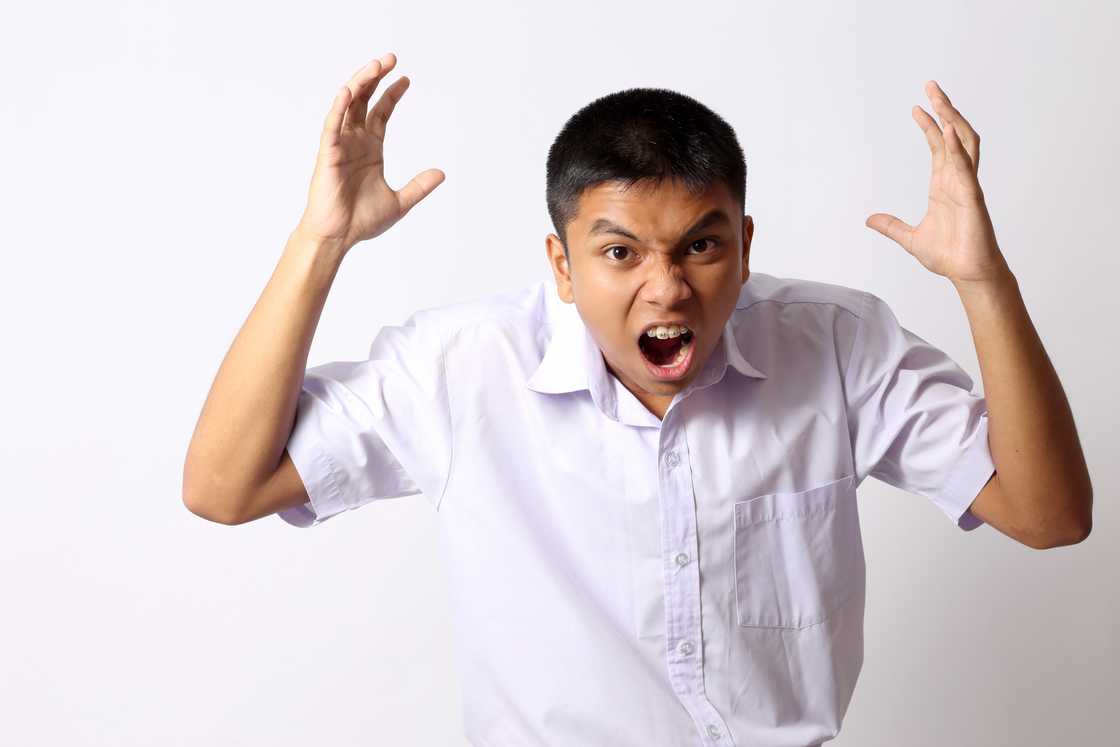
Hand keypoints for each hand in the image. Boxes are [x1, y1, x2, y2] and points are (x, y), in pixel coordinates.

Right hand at [296, 52, 444, 250]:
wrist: (339, 237)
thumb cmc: (361, 221)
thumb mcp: (400, 202)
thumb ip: (419, 186)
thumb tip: (442, 173)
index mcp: (371, 149)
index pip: (381, 114)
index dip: (392, 95)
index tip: (406, 79)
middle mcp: (355, 142)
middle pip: (364, 101)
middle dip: (376, 79)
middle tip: (391, 58)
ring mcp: (340, 146)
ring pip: (348, 106)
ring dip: (360, 84)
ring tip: (375, 65)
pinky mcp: (328, 155)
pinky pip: (332, 126)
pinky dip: (339, 108)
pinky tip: (348, 91)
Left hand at [865, 80, 1009, 284]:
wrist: (967, 273)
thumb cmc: (949, 255)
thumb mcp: (909, 238)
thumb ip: (891, 226)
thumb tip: (870, 220)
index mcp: (944, 185)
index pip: (938, 146)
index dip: (930, 125)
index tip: (916, 107)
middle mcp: (957, 179)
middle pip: (954, 135)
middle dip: (944, 109)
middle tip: (931, 86)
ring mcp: (967, 186)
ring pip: (964, 143)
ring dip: (952, 119)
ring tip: (940, 99)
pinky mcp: (972, 198)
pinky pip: (966, 168)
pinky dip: (957, 149)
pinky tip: (949, 131)